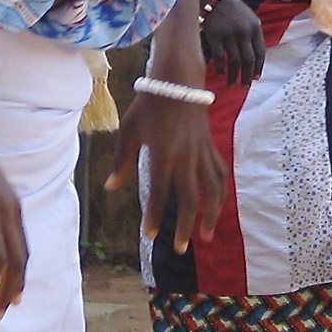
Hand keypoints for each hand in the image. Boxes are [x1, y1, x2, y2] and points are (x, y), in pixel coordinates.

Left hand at [105, 92, 224, 251]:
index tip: (150, 235)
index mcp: (162, 154)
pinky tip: (217, 207)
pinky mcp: (211, 148)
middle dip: (186, 227)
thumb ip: (120, 162)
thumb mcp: (128, 131)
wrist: (177, 81)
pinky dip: (221, 193)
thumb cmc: (148, 106)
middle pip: (191, 199)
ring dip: (211, 216)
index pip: (159, 193)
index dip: (155, 216)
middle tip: (180, 249)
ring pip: (213, 191)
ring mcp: (202, 153)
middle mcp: (186, 157)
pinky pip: (220, 175)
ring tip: (206, 237)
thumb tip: (110, 188)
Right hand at [201, 0, 264, 85]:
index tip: (256, 78)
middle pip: (248, 60)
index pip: (260, 52)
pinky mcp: (214, 36)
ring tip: (232, 84)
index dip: (259, 67)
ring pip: (234, 61)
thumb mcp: (248, 18)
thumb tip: (253, 56)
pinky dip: (220, 68)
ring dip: (233, 75)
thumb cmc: (231, 8)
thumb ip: (252, 35)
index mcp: (255, 27)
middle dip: (247, 75)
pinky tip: (220, 74)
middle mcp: (244, 32)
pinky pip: (219, 57)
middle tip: (245, 86)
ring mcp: (229, 34)